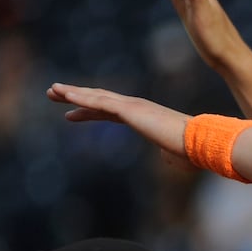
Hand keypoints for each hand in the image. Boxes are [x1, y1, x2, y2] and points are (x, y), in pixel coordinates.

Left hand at [47, 82, 191, 168]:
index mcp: (143, 116)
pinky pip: (99, 102)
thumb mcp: (174, 154)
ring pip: (95, 97)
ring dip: (71, 93)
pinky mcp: (129, 110)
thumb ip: (167, 154)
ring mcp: (132, 106)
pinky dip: (81, 98)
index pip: (110, 111)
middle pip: (98, 99)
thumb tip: (168, 159)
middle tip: (53, 93)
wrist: (200, 142)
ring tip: (51, 91)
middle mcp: (136, 106)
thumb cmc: (191, 150)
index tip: (70, 114)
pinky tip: (65, 95)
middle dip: (75, 96)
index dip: (88, 111)